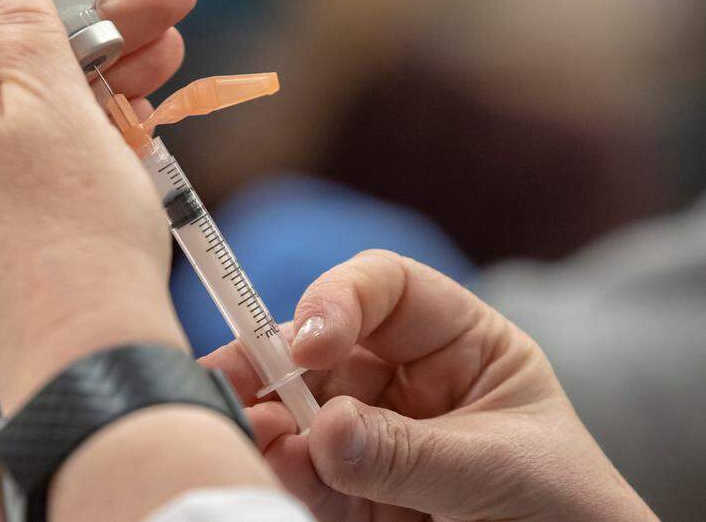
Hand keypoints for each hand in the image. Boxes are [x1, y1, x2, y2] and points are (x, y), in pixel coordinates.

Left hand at [0, 0, 196, 412]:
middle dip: (98, 22)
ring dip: (111, 75)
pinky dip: (99, 135)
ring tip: (176, 54)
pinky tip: (144, 121)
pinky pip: (53, 165)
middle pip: (20, 58)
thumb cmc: (73, 231)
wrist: (87, 366)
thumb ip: (19, 24)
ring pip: (45, 112)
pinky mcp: (16, 239)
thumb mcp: (49, 102)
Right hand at [202, 250, 656, 521]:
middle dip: (274, 362)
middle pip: (321, 348)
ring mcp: (372, 435)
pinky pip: (300, 470)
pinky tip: (261, 469)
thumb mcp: (495, 468)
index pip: (387, 290)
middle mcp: (404, 381)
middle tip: (226, 380)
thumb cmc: (564, 509)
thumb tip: (322, 429)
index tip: (311, 343)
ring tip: (242, 435)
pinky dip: (275, 469)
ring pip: (297, 409)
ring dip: (263, 418)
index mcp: (458, 345)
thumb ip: (407, 451)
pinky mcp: (349, 490)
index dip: (340, 298)